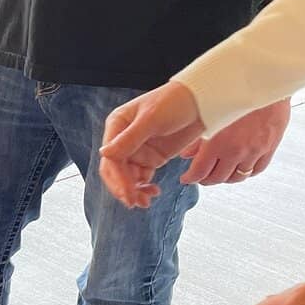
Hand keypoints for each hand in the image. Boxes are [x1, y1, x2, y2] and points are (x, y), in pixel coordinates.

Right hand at [99, 81, 203, 207]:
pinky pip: (141, 178)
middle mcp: (123, 139)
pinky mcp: (151, 157)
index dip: (117, 179)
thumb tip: (103, 154)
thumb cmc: (175, 102)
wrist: (201, 102)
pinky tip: (153, 192)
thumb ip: (128, 139)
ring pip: (127, 177)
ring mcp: (137, 149)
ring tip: (146, 202)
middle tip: (134, 203)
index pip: (111, 158)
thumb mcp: (151, 120)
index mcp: (117, 126)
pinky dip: (144, 188)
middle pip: (115, 171)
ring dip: (134, 191)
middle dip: (123, 188)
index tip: (128, 195)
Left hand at [180, 99, 290, 186]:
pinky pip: (258, 169)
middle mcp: (237, 150)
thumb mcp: (208, 113)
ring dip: (226, 177)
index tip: (187, 178)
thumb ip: (197, 138)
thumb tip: (187, 154)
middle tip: (201, 176)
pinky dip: (247, 172)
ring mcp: (255, 151)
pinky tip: (241, 167)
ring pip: (238, 177)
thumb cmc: (236, 91)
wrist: (266, 80)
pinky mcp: (270, 147)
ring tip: (220, 172)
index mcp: (218, 143)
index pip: (200, 172)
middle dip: (206, 179)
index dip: (190, 178)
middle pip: (218, 178)